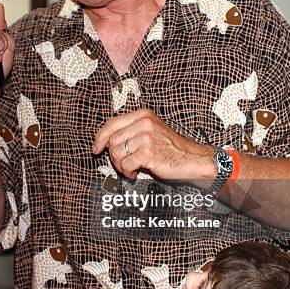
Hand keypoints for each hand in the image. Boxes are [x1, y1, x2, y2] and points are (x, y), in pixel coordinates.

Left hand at [92, 109, 214, 181]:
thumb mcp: (151, 131)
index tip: (96, 148)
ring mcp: (146, 137)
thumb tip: (106, 141)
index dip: (100, 137)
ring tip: (131, 169)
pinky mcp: (148, 153)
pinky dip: (128, 173)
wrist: (192, 159)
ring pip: (116, 153)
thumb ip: (131, 131)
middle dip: (113, 157)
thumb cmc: (171, 148)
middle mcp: (144, 123)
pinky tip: (135, 173)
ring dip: (121, 166)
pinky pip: (125, 165)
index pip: (112, 123)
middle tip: (122, 165)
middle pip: (112, 141)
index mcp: (143, 115)